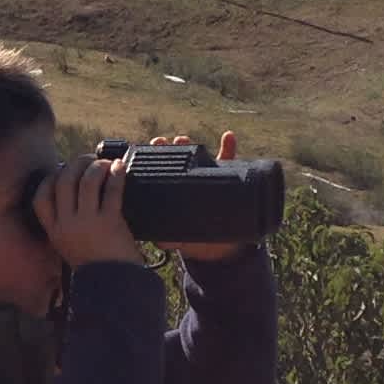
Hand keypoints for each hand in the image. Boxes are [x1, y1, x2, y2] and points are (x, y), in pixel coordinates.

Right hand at [32, 152, 140, 268]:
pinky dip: (116, 174)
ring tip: (105, 164)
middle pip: (64, 181)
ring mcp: (88, 223)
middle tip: (88, 160)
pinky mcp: (110, 222)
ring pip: (87, 181)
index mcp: (54, 231)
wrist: (114, 287)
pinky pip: (111, 190)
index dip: (50, 178)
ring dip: (96, 166)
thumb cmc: (95, 267)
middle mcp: (67, 225)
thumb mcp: (70, 247)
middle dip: (76, 164)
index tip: (62, 170)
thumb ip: (67, 225)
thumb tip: (74, 195)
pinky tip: (120, 168)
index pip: (41, 197)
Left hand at [149, 130, 248, 260]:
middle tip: (166, 141)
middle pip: (179, 159)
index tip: (154, 145)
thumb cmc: (195, 240)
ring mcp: (208, 180)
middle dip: (171, 147)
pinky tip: (228, 136)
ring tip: (184, 139)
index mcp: (174, 191)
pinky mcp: (227, 182)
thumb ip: (170, 239)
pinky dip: (229, 146)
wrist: (221, 247)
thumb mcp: (181, 240)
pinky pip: (229, 161)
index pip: (163, 170)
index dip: (156, 156)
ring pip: (199, 157)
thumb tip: (159, 241)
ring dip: (192, 145)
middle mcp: (189, 181)